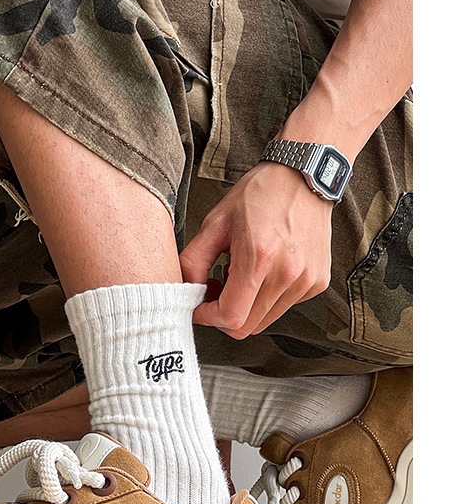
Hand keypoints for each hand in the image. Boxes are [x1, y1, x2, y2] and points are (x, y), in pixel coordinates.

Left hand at [181, 163, 333, 338]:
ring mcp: (306, 281)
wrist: (302, 177)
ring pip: (265, 320)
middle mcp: (288, 273)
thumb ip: (193, 260)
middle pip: (248, 326)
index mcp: (259, 257)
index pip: (231, 316)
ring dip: (246, 306)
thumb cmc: (260, 194)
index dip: (208, 317)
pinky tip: (263, 270)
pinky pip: (284, 306)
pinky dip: (267, 298)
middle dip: (224, 314)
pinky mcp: (317, 282)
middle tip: (216, 287)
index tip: (199, 306)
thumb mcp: (215, 222)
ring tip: (241, 274)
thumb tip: (186, 289)